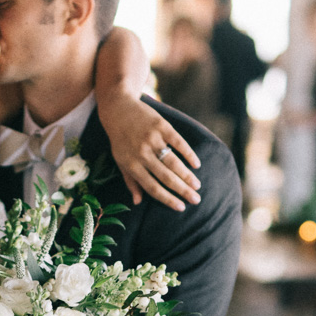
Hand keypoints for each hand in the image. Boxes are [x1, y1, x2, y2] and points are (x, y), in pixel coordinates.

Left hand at [98, 97, 200, 211]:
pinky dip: (188, 154)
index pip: (152, 187)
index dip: (167, 199)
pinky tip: (196, 164)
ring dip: (187, 175)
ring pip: (173, 162)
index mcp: (131, 165)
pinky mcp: (161, 126)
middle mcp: (142, 153)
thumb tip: (138, 202)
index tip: (181, 207)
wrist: (118, 108)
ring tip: (197, 186)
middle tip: (196, 200)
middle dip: (182, 190)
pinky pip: (178, 142)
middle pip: (166, 177)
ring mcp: (152, 139)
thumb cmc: (120, 139)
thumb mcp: (120, 161)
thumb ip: (130, 181)